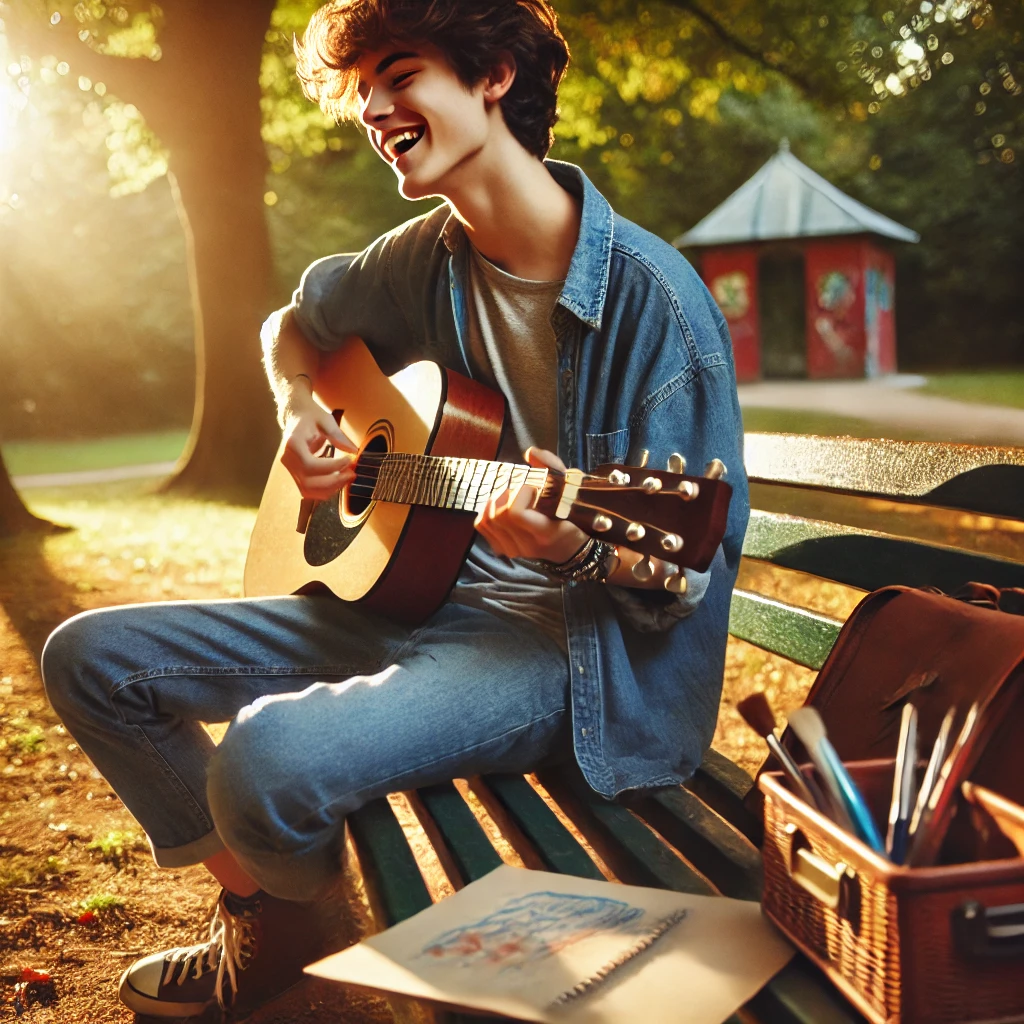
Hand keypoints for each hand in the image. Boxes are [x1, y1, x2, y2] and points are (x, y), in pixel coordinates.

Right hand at [280, 387, 357, 499]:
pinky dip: (325, 489)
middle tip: (352, 473)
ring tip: (347, 477)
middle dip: (333, 481)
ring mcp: (289, 469)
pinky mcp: (295, 474)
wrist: (296, 416)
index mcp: (293, 443)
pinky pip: (309, 489)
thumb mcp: (325, 419)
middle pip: (308, 482)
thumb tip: (353, 451)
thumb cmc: (311, 416)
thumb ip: (338, 435)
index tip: (349, 460)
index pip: (310, 465)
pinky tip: (339, 479)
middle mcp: (288, 459)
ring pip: (308, 490)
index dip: (332, 466)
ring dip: (330, 488)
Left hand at [475, 448, 587, 562]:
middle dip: (508, 493)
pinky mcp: (503, 549)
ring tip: (512, 495)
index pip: (515, 513)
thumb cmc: (574, 515)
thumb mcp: (571, 488)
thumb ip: (553, 466)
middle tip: (523, 488)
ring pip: (487, 519)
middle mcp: (527, 545)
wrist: (571, 547)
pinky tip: (501, 505)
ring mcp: (513, 550)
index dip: (521, 492)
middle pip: (498, 514)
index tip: (534, 487)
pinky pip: (482, 526)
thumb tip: (530, 452)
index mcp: (546, 533)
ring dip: (497, 501)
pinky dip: (487, 511)